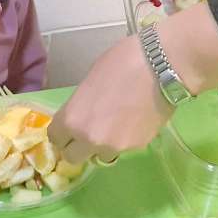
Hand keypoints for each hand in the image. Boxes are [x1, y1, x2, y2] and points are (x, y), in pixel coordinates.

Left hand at [51, 33, 174, 165]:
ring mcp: (114, 146)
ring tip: (116, 124)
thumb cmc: (122, 61)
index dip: (62, 131)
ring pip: (99, 156)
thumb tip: (84, 112)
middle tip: (89, 130)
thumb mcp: (90, 79)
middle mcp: (89, 139)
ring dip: (102, 145)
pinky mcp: (137, 147)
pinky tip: (134, 120)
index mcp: (73, 119)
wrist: (162, 66)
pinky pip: (123, 148)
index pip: (55, 138)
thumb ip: (81, 104)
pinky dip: (125, 139)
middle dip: (78, 146)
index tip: (71, 124)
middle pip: (73, 157)